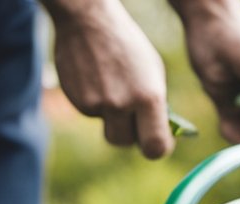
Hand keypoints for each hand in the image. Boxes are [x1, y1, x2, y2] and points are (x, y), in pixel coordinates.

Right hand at [45, 0, 173, 157]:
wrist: (88, 20)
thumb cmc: (127, 44)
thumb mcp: (153, 71)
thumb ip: (156, 104)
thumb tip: (159, 131)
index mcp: (148, 97)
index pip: (155, 146)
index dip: (159, 148)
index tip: (161, 141)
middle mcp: (122, 105)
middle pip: (127, 143)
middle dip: (132, 135)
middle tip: (136, 122)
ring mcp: (97, 105)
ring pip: (108, 128)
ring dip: (114, 119)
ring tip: (115, 89)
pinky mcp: (78, 102)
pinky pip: (93, 114)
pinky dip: (97, 104)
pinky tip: (98, 79)